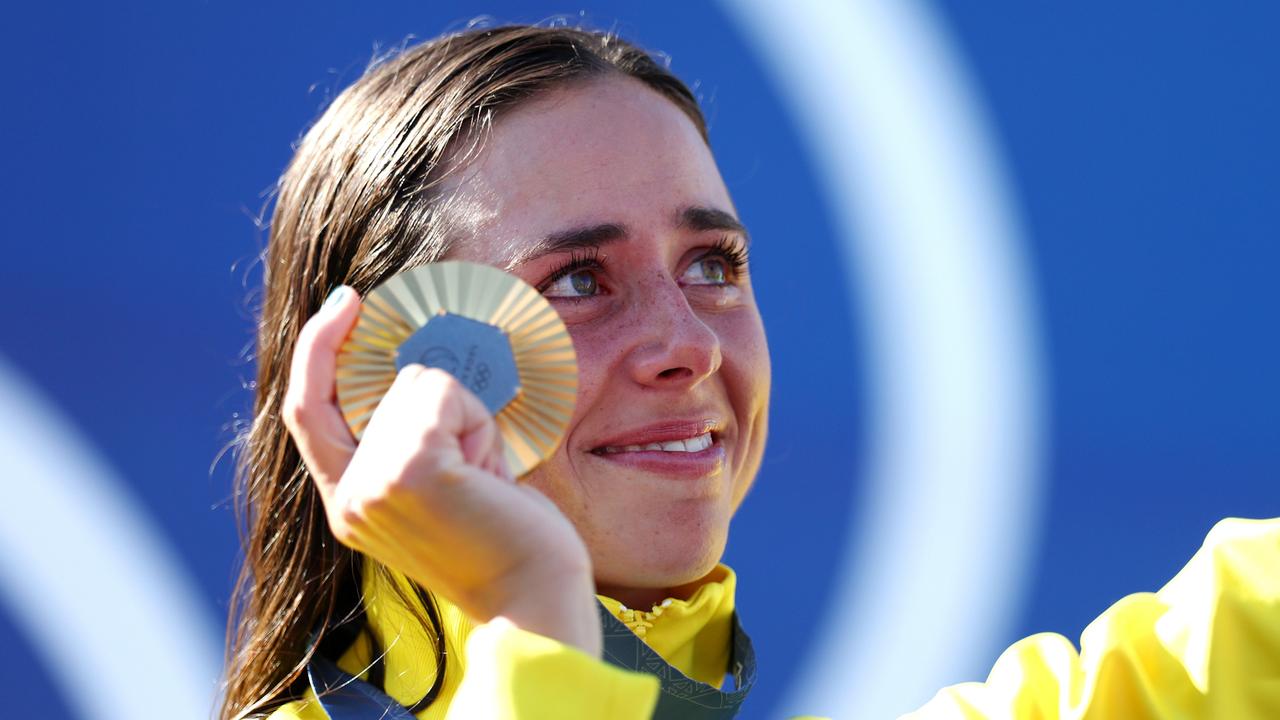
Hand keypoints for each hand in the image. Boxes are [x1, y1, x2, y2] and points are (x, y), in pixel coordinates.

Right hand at [283, 286, 601, 656]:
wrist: (534, 600)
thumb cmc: (505, 540)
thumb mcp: (441, 482)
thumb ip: (409, 436)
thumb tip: (418, 366)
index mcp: (346, 503)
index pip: (306, 409)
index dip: (317, 348)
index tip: (346, 302)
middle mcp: (347, 496)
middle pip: (390, 386)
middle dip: (451, 408)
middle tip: (480, 471)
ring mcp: (372, 484)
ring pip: (421, 383)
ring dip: (469, 417)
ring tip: (485, 478)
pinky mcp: (409, 471)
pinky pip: (445, 391)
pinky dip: (478, 419)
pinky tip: (489, 472)